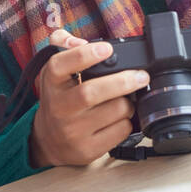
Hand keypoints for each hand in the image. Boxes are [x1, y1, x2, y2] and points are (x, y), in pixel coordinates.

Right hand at [28, 29, 145, 167]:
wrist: (49, 141)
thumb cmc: (59, 99)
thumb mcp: (55, 71)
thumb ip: (63, 44)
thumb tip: (81, 41)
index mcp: (51, 82)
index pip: (60, 65)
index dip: (84, 55)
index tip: (107, 48)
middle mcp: (59, 107)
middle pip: (91, 93)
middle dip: (123, 82)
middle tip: (142, 76)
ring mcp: (72, 131)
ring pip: (113, 111)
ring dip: (129, 102)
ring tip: (127, 99)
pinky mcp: (86, 150)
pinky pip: (120, 132)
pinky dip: (128, 121)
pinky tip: (121, 117)